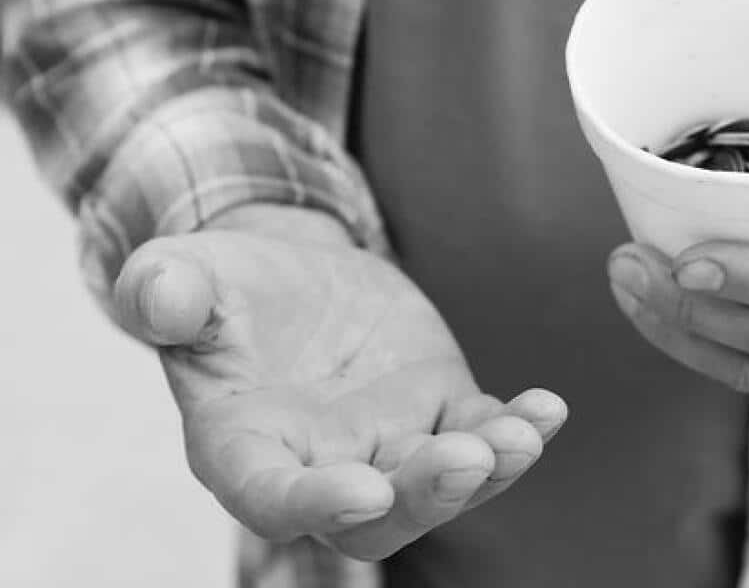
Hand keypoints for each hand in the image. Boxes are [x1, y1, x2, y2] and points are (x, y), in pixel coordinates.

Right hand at [113, 206, 566, 559]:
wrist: (294, 275)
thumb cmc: (227, 288)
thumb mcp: (185, 275)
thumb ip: (166, 290)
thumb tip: (156, 294)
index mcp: (246, 450)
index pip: (274, 498)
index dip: (317, 504)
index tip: (363, 490)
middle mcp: (323, 467)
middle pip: (378, 517)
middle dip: (425, 496)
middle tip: (465, 460)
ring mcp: (391, 446)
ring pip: (442, 485)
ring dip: (486, 469)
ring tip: (521, 435)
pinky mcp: (442, 412)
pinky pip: (486, 433)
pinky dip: (520, 428)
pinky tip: (548, 408)